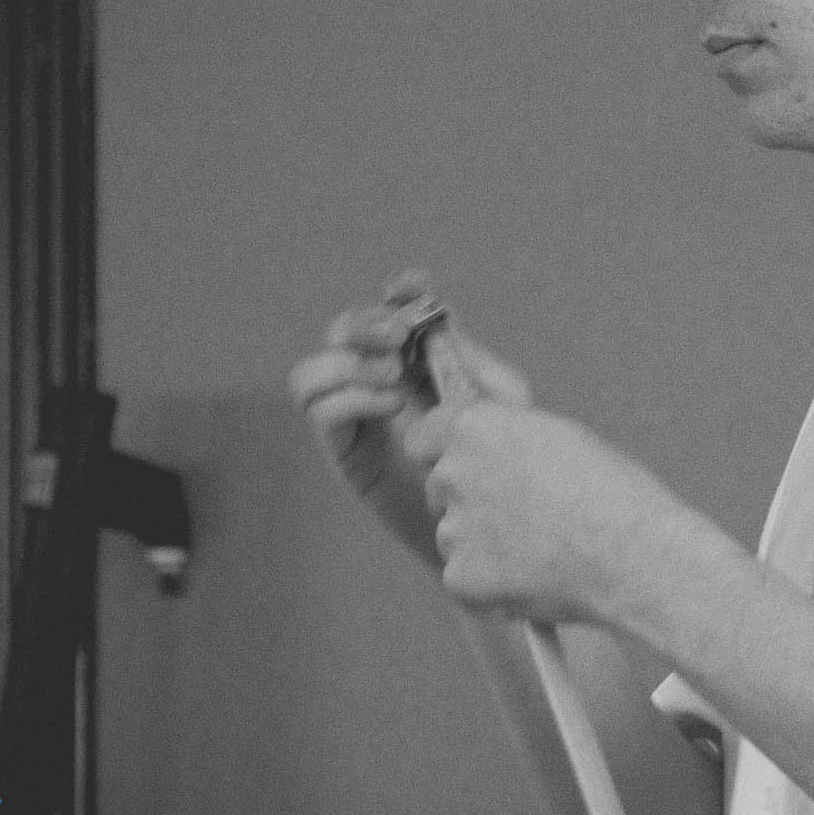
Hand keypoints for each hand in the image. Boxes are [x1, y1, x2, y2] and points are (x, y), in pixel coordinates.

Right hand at [289, 269, 531, 505]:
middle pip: (342, 331)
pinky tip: (391, 406)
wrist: (484, 527)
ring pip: (313, 369)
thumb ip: (475, 363)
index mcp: (418, 366)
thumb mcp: (500, 411)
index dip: (400, 293)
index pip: (394, 314)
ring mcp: (354, 418)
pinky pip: (320, 407)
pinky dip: (351, 395)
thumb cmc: (496, 470)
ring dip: (352, 363)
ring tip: (396, 380)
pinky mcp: (344, 452)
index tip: (410, 287)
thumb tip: (443, 321)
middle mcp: (377, 385)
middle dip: (367, 323)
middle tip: (400, 335)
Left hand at [402, 398, 740, 639]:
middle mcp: (454, 473)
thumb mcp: (559, 436)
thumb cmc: (614, 493)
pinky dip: (491, 585)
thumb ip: (509, 435)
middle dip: (471, 501)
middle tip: (525, 517)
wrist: (633, 554)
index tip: (473, 469)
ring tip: (541, 552)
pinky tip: (534, 580)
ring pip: (455, 537)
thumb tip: (488, 436)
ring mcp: (454, 528)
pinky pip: (465, 580)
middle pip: (442, 488)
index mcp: (477, 427)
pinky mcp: (461, 577)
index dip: (448, 453)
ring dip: (483, 545)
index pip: (425, 436)